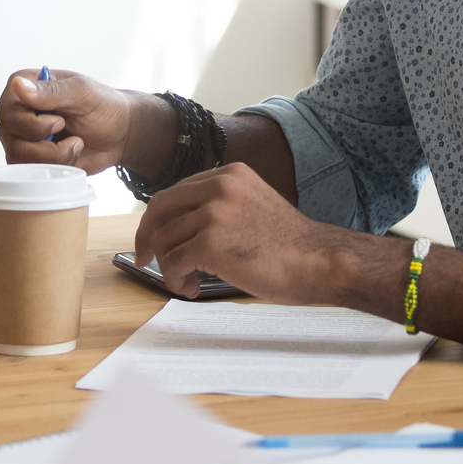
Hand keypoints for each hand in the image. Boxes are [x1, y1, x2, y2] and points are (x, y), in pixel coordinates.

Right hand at [0, 67, 136, 173]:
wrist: (120, 133)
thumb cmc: (102, 106)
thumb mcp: (82, 92)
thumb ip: (50, 91)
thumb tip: (17, 86)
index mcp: (23, 87)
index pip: (6, 110)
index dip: (31, 123)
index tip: (60, 120)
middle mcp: (17, 111)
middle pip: (8, 135)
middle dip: (44, 141)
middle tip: (67, 130)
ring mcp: (21, 136)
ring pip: (17, 156)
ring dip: (54, 156)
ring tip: (75, 143)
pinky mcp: (30, 158)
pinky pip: (28, 171)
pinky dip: (55, 166)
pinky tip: (70, 154)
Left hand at [134, 162, 333, 300]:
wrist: (318, 262)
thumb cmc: (289, 245)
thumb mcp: (252, 206)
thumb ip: (219, 207)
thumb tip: (179, 227)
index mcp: (229, 175)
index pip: (176, 192)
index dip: (158, 218)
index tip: (152, 239)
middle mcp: (219, 186)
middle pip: (160, 208)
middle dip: (146, 237)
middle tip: (144, 260)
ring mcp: (214, 212)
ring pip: (164, 240)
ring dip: (169, 266)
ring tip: (187, 282)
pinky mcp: (211, 242)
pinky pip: (173, 262)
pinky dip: (175, 279)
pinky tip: (191, 288)